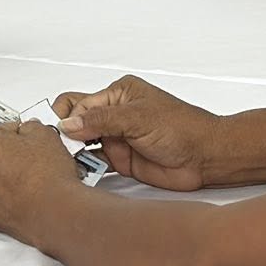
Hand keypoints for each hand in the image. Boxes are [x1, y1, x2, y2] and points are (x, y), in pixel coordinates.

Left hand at [0, 121, 82, 244]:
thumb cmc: (46, 175)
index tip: (25, 139)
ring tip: (27, 179)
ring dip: (2, 176)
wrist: (54, 210)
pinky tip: (22, 195)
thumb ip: (31, 126)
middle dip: (6, 155)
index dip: (17, 134)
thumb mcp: (44, 134)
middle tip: (28, 159)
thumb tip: (28, 130)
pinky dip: (3, 196)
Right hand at [54, 76, 219, 190]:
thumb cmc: (182, 128)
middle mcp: (115, 114)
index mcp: (119, 93)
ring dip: (74, 152)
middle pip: (77, 121)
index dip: (68, 118)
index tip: (61, 134)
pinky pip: (95, 162)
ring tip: (68, 162)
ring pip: (83, 143)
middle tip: (60, 148)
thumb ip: (101, 120)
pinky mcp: (120, 160)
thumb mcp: (138, 118)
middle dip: (66, 134)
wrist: (205, 158)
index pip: (80, 102)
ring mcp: (117, 138)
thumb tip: (68, 123)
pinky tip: (81, 172)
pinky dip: (85, 167)